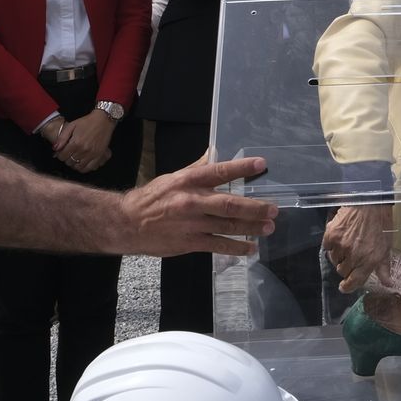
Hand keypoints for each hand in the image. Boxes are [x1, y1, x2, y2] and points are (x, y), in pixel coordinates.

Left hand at [52, 109, 115, 173]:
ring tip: (75, 158)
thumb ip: (62, 138)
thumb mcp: (71, 126)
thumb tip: (55, 149)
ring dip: (74, 164)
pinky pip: (89, 168)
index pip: (62, 156)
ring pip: (78, 167)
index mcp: (75, 143)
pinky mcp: (99, 156)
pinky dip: (84, 168)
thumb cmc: (86, 122)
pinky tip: (82, 163)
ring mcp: (92, 154)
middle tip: (69, 154)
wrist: (103, 120)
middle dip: (67, 159)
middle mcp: (83, 150)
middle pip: (69, 162)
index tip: (62, 152)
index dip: (60, 155)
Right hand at [115, 153, 277, 256]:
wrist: (127, 223)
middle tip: (273, 209)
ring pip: (227, 226)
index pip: (219, 171)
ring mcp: (192, 224)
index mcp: (188, 181)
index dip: (241, 168)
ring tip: (269, 228)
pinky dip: (236, 248)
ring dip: (251, 227)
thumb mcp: (174, 177)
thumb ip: (197, 168)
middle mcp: (192, 201)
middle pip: (229, 204)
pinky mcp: (190, 242)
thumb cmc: (152, 198)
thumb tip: (214, 152)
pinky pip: (218, 245)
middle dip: (254, 207)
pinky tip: (250, 248)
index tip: (261, 165)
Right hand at [324, 204, 395, 291]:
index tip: (344, 287)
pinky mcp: (331, 235)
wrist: (370, 201)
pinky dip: (331, 245)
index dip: (347, 287)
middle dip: (346, 267)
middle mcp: (354, 256)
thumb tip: (387, 283)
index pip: (354, 282)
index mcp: (369, 260)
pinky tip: (339, 238)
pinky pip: (327, 248)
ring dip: (339, 256)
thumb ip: (384, 267)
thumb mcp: (386, 246)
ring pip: (334, 260)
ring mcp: (341, 246)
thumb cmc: (381, 224)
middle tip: (350, 257)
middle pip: (342, 271)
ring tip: (346, 244)